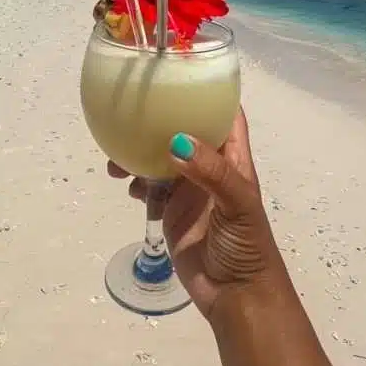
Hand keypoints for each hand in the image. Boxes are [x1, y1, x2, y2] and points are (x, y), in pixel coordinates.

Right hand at [108, 108, 279, 320]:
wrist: (237, 297)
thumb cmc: (247, 245)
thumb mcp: (236, 204)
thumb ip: (210, 172)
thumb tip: (175, 142)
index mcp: (231, 157)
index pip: (222, 112)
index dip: (208, 90)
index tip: (179, 68)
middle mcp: (209, 166)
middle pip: (182, 129)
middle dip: (158, 121)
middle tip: (129, 112)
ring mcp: (189, 188)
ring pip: (159, 157)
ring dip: (139, 152)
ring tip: (117, 159)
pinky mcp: (172, 210)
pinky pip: (149, 186)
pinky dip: (136, 180)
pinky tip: (127, 184)